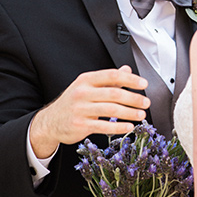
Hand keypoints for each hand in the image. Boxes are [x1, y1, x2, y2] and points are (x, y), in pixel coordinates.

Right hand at [29, 65, 149, 157]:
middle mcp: (82, 92)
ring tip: (141, 115)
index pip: (112, 75)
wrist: (50, 121)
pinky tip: (129, 127)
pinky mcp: (80, 125)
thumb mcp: (87, 86)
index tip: (144, 83)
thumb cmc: (73, 102)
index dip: (130, 79)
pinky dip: (119, 127)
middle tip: (146, 102)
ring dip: (130, 113)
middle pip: (114, 93)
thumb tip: (127, 69)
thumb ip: (108, 79)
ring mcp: (80, 109)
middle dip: (134, 98)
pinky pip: (104, 126)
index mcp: (86, 80)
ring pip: (111, 110)